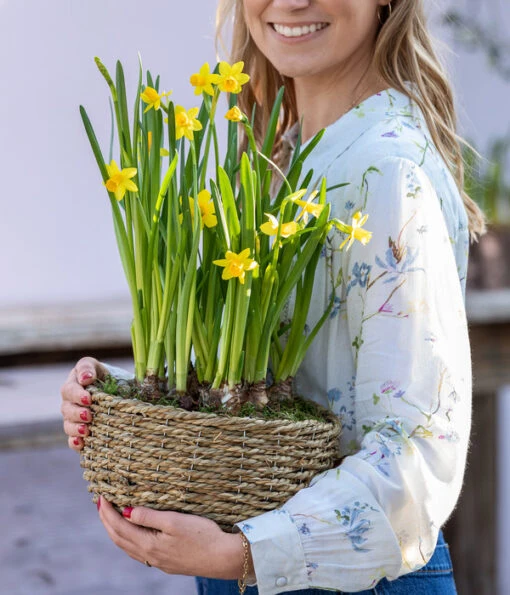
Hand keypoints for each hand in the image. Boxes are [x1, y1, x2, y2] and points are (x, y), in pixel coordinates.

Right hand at [60, 356, 107, 451]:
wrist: (116, 392)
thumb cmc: (108, 377)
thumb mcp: (101, 368)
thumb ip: (90, 368)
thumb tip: (86, 378)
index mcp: (76, 380)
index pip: (71, 387)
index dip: (78, 393)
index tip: (88, 396)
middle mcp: (71, 398)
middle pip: (67, 406)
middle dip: (77, 411)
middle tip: (88, 415)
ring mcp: (73, 415)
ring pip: (68, 422)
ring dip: (75, 427)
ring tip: (86, 430)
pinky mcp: (77, 429)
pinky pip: (71, 438)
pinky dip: (74, 441)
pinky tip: (81, 443)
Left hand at [97, 497, 253, 579]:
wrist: (222, 558)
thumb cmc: (202, 535)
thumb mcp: (174, 521)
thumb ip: (149, 516)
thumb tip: (125, 511)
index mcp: (149, 544)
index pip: (120, 526)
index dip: (108, 511)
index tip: (101, 496)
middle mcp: (150, 555)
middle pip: (119, 538)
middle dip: (107, 521)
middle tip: (100, 504)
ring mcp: (158, 561)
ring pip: (128, 547)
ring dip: (116, 531)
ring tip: (111, 518)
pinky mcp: (167, 562)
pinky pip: (138, 551)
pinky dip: (128, 540)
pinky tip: (133, 535)